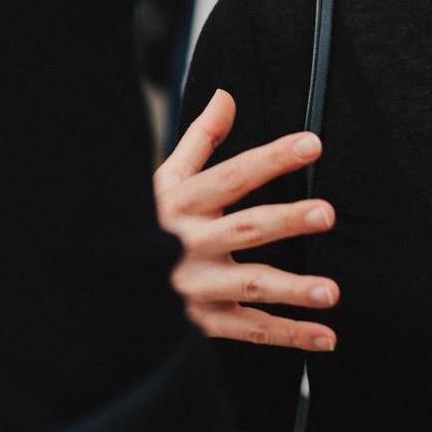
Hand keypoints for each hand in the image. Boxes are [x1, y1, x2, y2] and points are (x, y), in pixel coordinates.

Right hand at [153, 88, 339, 351]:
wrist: (99, 286)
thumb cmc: (142, 223)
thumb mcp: (164, 180)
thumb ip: (200, 139)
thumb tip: (227, 94)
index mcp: (181, 204)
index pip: (232, 176)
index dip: (272, 158)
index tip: (312, 143)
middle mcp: (186, 245)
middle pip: (243, 229)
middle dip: (284, 221)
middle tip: (325, 212)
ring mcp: (194, 288)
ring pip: (247, 286)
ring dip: (291, 290)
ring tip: (332, 290)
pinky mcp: (201, 324)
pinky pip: (249, 331)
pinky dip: (289, 336)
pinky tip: (326, 336)